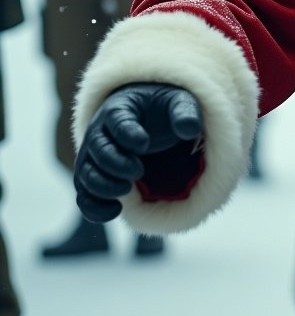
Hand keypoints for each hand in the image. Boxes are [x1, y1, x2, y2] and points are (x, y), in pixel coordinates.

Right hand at [74, 83, 201, 222]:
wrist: (150, 118)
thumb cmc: (164, 109)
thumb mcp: (180, 103)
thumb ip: (185, 113)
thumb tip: (190, 129)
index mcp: (120, 108)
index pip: (116, 120)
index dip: (127, 133)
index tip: (145, 143)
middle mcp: (100, 131)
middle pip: (97, 149)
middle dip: (115, 163)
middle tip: (138, 172)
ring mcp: (93, 156)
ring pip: (86, 174)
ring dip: (102, 186)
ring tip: (126, 191)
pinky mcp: (94, 176)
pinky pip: (84, 195)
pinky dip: (93, 207)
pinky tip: (114, 212)